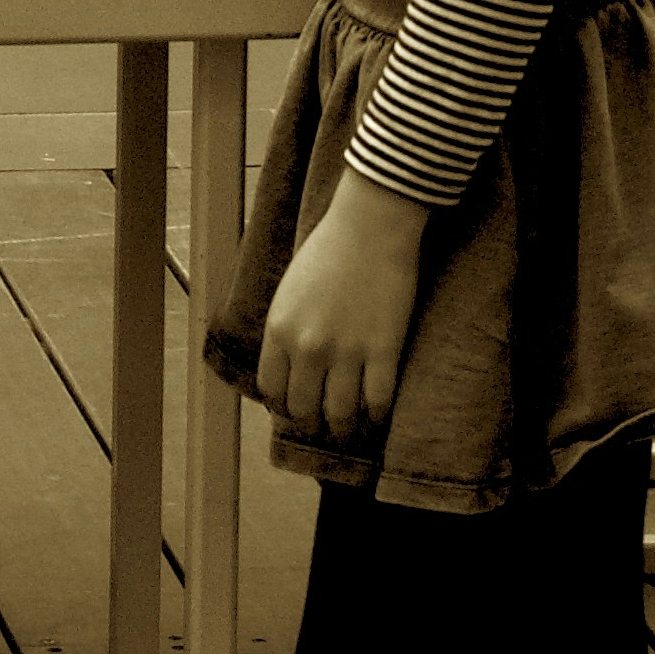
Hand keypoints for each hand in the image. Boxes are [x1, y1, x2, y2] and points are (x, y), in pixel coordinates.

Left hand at [253, 179, 434, 445]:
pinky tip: (378, 414)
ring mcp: (346, 352)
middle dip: (312, 419)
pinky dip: (377, 413)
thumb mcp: (289, 291)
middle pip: (303, 407)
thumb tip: (288, 364)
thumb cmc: (329, 250)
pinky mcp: (383, 350)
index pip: (271, 389)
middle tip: (323, 422)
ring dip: (344, 425)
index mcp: (279, 331)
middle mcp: (307, 348)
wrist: (370, 226)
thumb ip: (285, 329)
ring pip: (340, 412)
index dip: (282, 404)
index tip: (293, 407)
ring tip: (350, 427)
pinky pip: (378, 399)